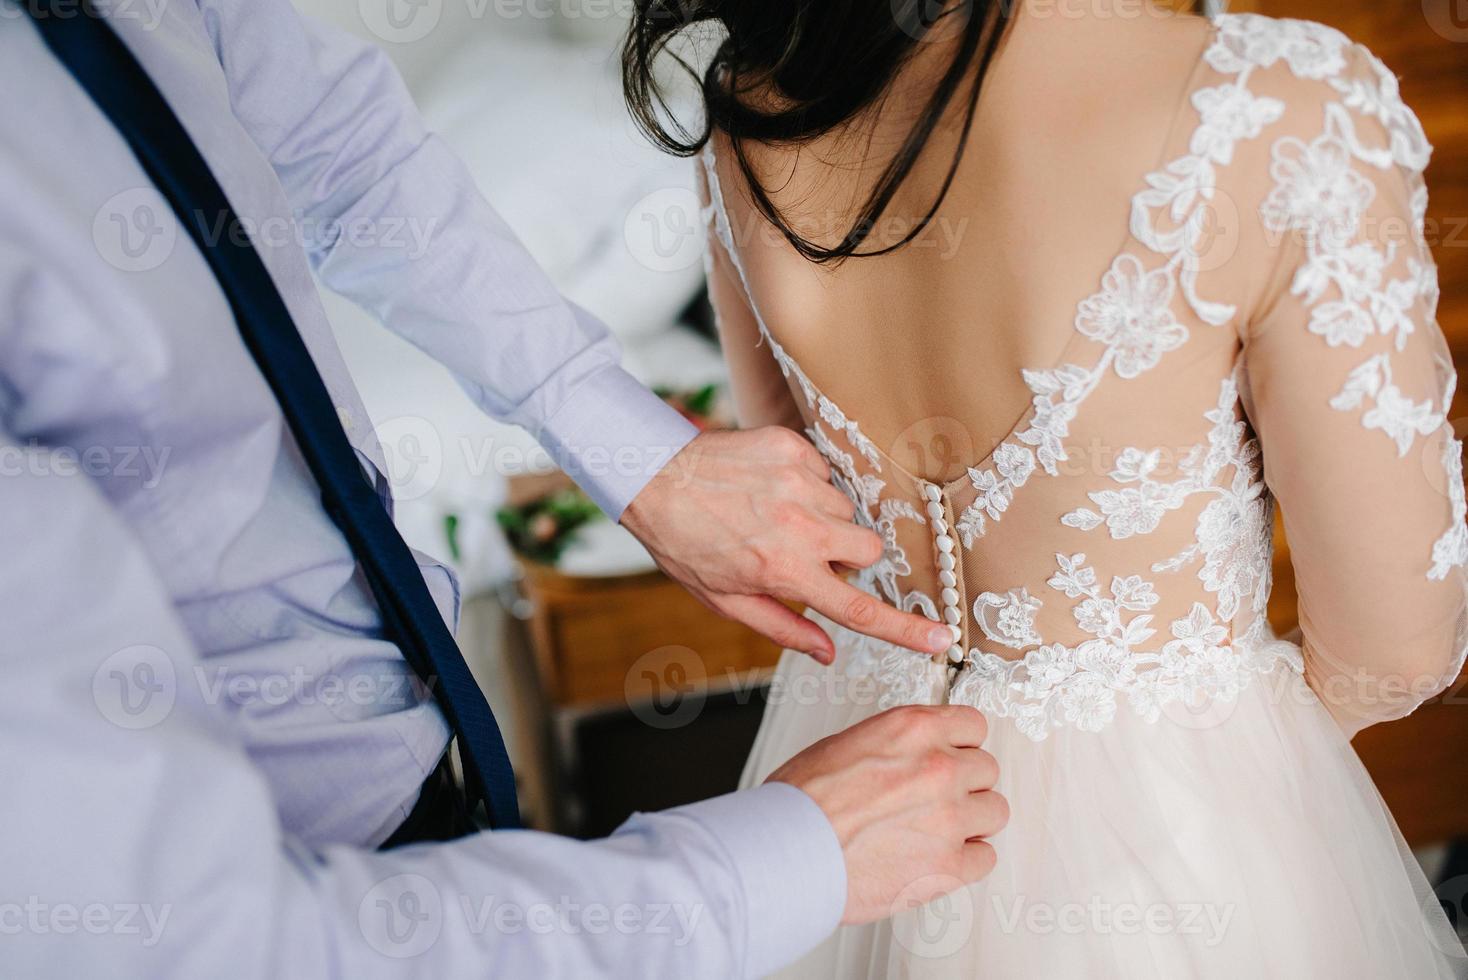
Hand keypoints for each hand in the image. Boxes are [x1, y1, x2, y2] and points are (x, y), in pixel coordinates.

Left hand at [621, 427, 951, 662]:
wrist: (651, 477)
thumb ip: (784, 627)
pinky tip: (770, 487)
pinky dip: (807, 484)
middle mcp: (799, 527)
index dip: (906, 630)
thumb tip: (828, 652)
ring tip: (776, 515)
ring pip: (845, 510)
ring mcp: (799, 482)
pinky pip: (826, 473)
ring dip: (824, 519)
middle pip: (868, 548)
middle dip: (849, 556)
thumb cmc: (684, 545)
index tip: (942, 639)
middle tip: (810, 555)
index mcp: (784, 571)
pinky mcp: (793, 448)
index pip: (859, 609)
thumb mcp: (725, 601)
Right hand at [767, 704, 1006, 923]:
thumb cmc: (802, 801)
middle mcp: (939, 767)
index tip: (953, 756)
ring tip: (939, 829)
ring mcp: (949, 817)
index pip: (974, 725)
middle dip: (965, 783)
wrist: (787, 850)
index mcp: (913, 729)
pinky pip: (985, 857)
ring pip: (995, 811)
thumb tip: (914, 755)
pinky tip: (938, 858)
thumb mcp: (847, 743)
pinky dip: (966, 860)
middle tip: (938, 798)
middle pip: (987, 769)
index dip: (961, 744)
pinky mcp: (948, 865)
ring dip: (972, 820)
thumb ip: (897, 746)